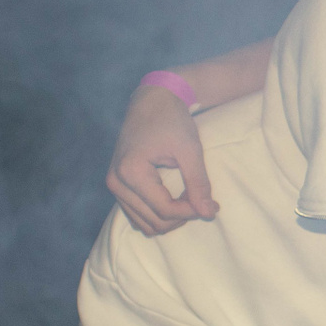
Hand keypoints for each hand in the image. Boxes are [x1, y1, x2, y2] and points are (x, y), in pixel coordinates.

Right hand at [107, 86, 217, 235]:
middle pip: (154, 221)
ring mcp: (113, 185)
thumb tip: (208, 213)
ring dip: (171, 219)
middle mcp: (116, 182)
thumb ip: (198, 183)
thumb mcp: (190, 150)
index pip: (164, 210)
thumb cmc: (172, 121)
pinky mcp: (117, 186)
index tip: (212, 204)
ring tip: (189, 199)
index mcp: (131, 171)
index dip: (191, 212)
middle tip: (202, 200)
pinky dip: (159, 214)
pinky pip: (138, 215)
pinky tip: (175, 199)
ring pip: (145, 224)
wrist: (152, 101)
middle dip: (182, 216)